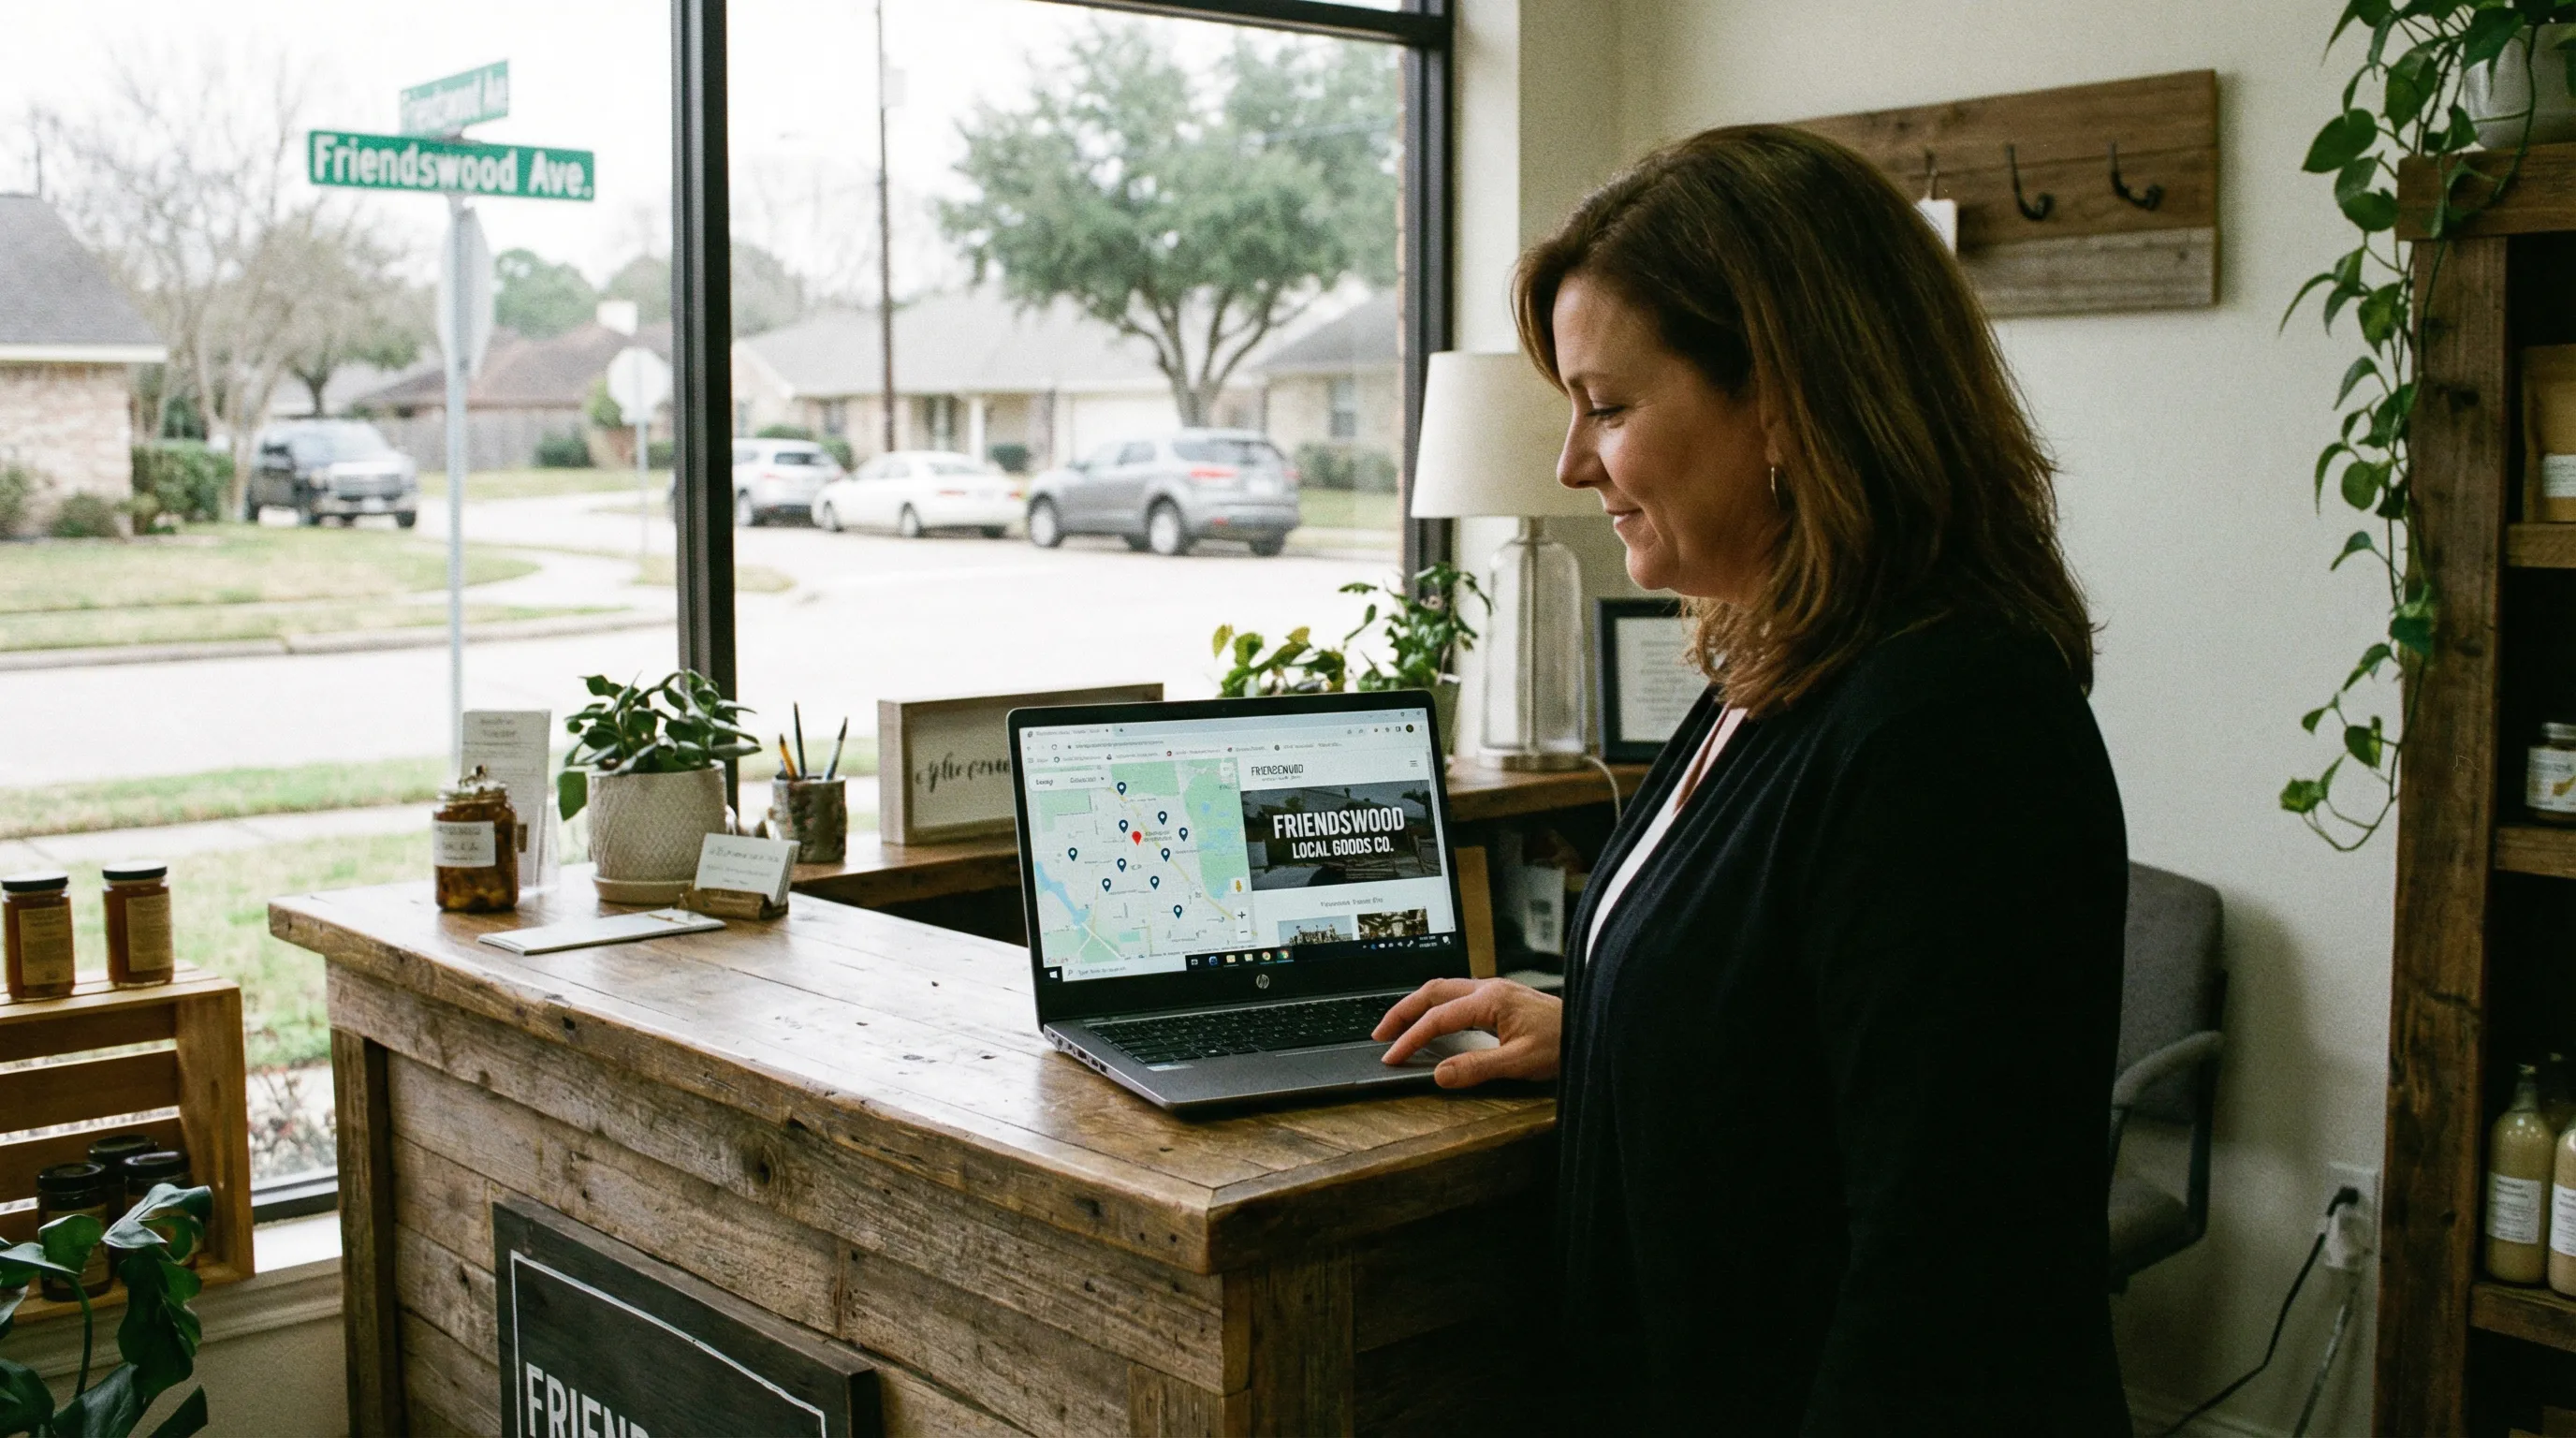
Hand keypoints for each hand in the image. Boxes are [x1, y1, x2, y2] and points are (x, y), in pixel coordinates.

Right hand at [1372, 978, 1561, 1088]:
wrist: (1592, 1027)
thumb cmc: (1564, 1042)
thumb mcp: (1520, 1062)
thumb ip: (1478, 1068)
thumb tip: (1439, 1074)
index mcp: (1490, 1000)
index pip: (1438, 1017)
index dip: (1411, 1037)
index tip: (1392, 1056)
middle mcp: (1489, 989)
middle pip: (1432, 991)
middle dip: (1402, 1011)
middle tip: (1380, 1034)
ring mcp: (1494, 990)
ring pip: (1443, 990)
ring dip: (1417, 1006)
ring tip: (1398, 1027)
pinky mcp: (1500, 998)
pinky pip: (1457, 996)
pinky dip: (1435, 1007)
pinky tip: (1433, 1022)